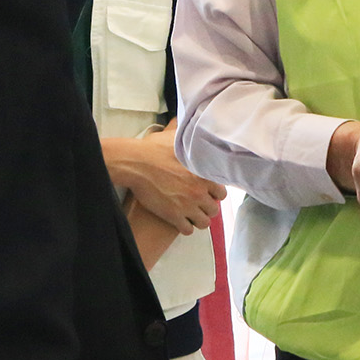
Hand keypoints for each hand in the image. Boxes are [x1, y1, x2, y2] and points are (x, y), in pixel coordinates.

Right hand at [102, 120, 226, 234]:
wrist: (136, 164)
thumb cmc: (154, 149)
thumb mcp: (178, 139)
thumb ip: (192, 139)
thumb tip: (196, 129)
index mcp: (205, 174)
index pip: (222, 193)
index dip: (214, 193)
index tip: (206, 192)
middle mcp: (200, 192)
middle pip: (214, 209)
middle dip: (206, 207)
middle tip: (197, 204)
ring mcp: (188, 206)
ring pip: (204, 222)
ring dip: (198, 219)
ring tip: (190, 215)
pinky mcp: (174, 217)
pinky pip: (188, 230)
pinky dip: (185, 227)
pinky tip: (180, 221)